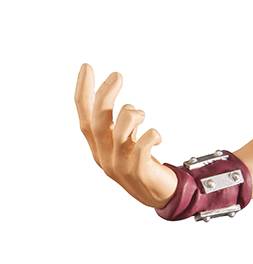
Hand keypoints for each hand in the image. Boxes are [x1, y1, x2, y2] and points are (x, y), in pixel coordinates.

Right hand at [75, 64, 178, 208]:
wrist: (158, 195)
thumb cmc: (142, 164)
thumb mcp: (125, 144)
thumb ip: (121, 127)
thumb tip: (126, 107)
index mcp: (98, 147)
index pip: (85, 116)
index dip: (84, 92)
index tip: (87, 68)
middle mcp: (104, 155)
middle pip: (98, 122)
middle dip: (105, 95)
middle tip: (118, 75)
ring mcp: (120, 165)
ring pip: (118, 134)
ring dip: (130, 116)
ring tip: (141, 113)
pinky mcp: (138, 172)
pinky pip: (141, 149)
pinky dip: (150, 136)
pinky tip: (157, 135)